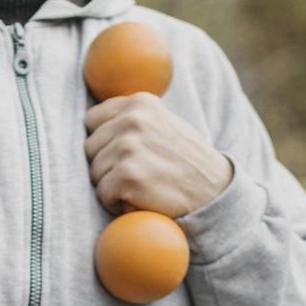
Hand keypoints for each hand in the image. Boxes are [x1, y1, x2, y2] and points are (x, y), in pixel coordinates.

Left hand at [83, 93, 233, 217]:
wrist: (215, 193)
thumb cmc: (185, 162)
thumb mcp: (163, 124)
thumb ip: (133, 117)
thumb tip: (90, 118)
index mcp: (140, 103)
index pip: (93, 120)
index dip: (104, 142)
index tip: (125, 154)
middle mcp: (132, 119)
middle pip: (90, 147)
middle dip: (106, 164)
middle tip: (137, 174)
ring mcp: (128, 146)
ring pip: (94, 172)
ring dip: (112, 185)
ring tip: (142, 185)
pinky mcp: (126, 175)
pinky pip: (102, 194)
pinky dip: (116, 203)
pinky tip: (140, 199)